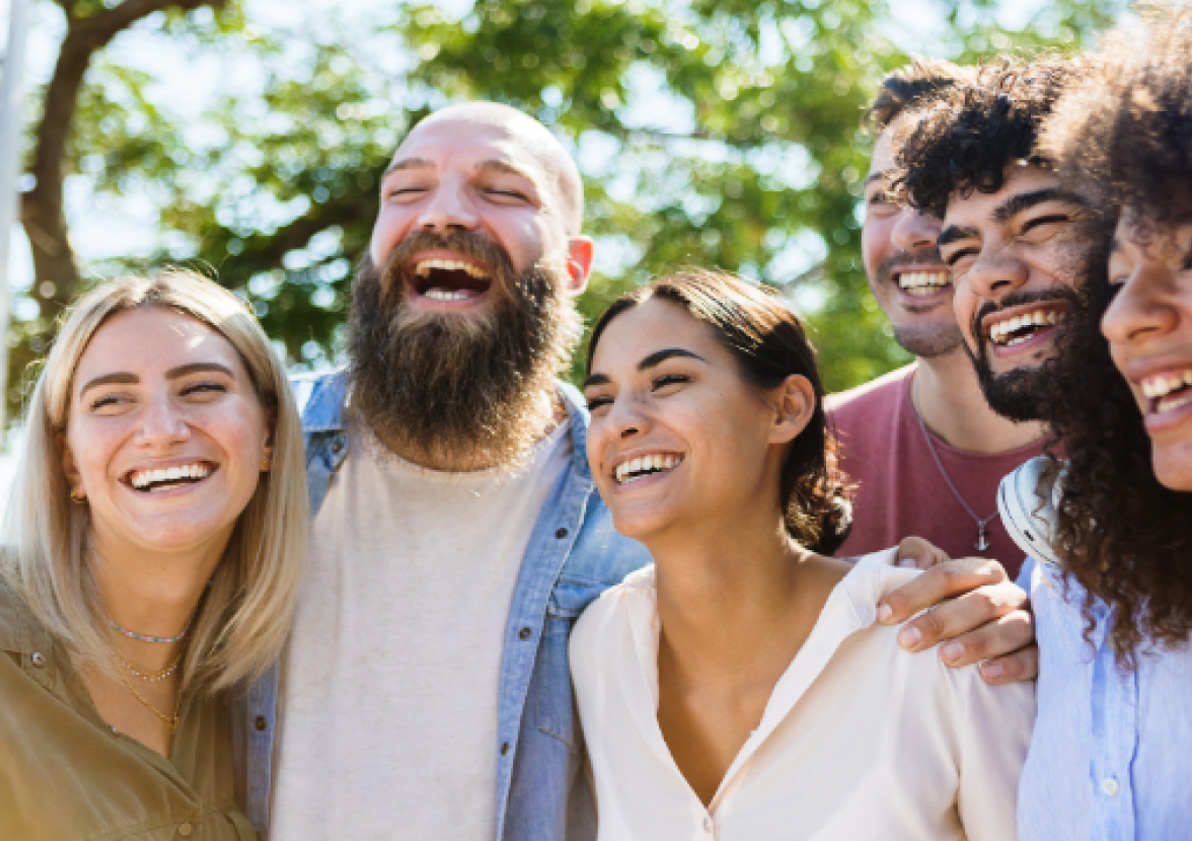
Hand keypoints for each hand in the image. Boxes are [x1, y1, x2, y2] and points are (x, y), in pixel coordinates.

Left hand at [878, 538, 1037, 684]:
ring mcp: (1028, 622)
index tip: (884, 614)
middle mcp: (1007, 593)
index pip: (947, 575)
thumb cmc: (945, 605)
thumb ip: (916, 556)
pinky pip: (1035, 658)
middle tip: (906, 641)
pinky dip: (1013, 666)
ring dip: (978, 642)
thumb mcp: (927, 576)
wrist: (974, 638)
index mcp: (981, 571)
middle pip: (978, 601)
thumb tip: (909, 565)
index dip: (914, 592)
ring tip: (946, 657)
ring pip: (1011, 628)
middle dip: (940, 620)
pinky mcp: (1042, 653)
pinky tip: (987, 675)